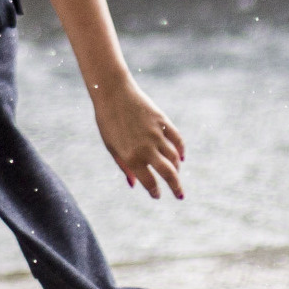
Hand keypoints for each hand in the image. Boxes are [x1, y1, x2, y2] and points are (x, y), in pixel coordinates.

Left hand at [93, 83, 186, 199]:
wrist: (112, 93)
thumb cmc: (108, 122)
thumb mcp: (111, 147)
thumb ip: (124, 166)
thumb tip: (133, 184)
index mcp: (131, 157)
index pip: (149, 182)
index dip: (154, 191)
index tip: (157, 195)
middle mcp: (146, 148)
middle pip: (168, 173)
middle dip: (176, 187)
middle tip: (180, 196)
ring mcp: (156, 135)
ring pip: (174, 157)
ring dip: (176, 168)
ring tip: (175, 173)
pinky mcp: (162, 122)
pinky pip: (177, 139)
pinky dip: (181, 150)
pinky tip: (181, 157)